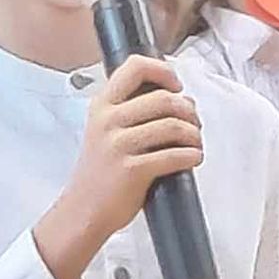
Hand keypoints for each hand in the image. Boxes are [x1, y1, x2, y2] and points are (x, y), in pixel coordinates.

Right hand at [34, 56, 202, 278]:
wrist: (83, 211)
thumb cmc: (99, 174)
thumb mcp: (104, 131)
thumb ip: (130, 111)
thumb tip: (178, 101)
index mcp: (102, 106)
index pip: (135, 67)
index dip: (164, 71)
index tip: (177, 86)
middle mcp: (108, 121)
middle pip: (164, 98)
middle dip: (189, 111)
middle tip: (194, 123)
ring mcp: (119, 145)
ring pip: (173, 126)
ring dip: (194, 135)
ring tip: (195, 143)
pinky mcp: (132, 170)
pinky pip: (174, 156)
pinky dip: (191, 156)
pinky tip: (193, 159)